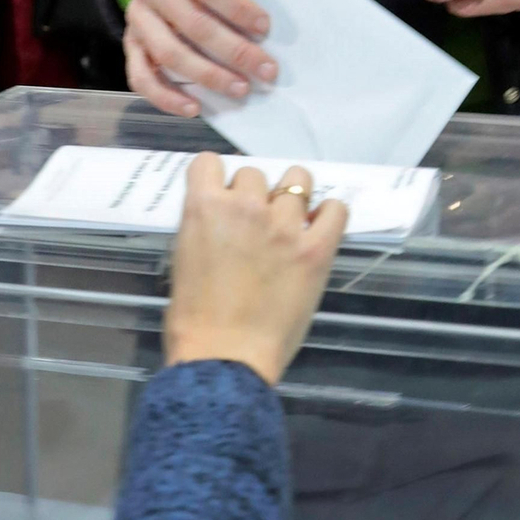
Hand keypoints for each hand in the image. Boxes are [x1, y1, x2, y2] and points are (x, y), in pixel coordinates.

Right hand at [122, 0, 276, 118]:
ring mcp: (136, 17)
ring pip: (169, 53)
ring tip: (240, 90)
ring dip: (208, 76)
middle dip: (234, 51)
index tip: (265, 28)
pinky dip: (167, 98)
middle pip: (193, 23)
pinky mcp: (129, 46)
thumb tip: (268, 38)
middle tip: (265, 70)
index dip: (237, 8)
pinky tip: (195, 108)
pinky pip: (141, 78)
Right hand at [165, 155, 347, 386]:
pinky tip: (319, 228)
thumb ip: (203, 229)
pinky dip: (329, 214)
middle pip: (254, 173)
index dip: (215, 179)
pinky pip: (336, 210)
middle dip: (252, 194)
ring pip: (297, 179)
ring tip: (290, 220)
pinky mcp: (316, 249)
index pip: (209, 162)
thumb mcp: (183, 259)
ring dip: (292, 196)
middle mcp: (246, 206)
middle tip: (253, 224)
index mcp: (204, 207)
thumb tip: (222, 224)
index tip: (221, 196)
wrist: (223, 357)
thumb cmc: (193, 319)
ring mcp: (284, 226)